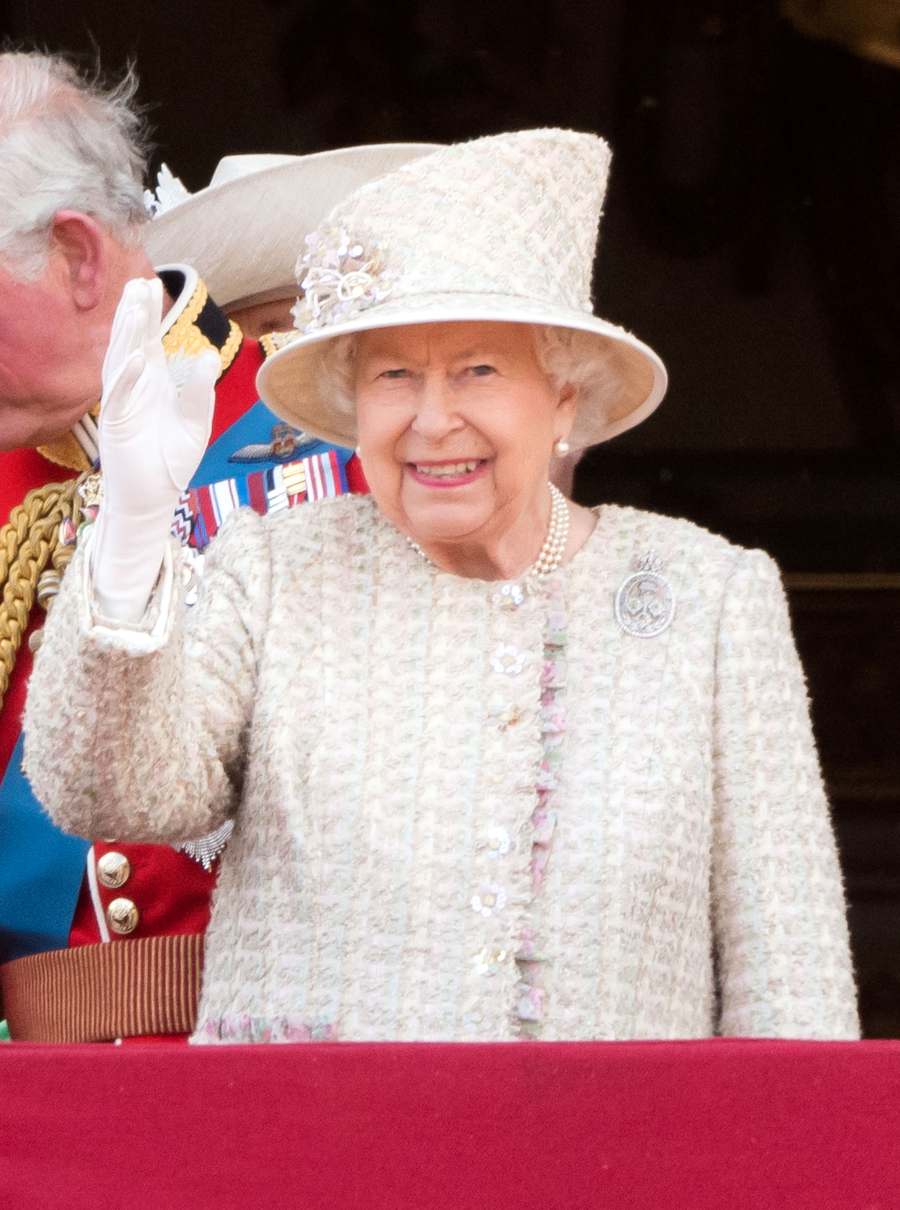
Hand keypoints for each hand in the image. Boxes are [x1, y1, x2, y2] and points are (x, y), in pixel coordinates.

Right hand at [99, 276, 218, 512]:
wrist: (154, 499)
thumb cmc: (172, 462)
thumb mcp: (195, 423)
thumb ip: (200, 390)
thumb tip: (206, 353)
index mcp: (153, 383)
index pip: (148, 340)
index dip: (147, 314)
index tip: (149, 283)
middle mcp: (134, 388)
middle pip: (131, 343)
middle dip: (133, 314)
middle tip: (137, 282)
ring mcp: (121, 404)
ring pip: (119, 362)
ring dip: (126, 336)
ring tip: (134, 309)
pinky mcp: (113, 425)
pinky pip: (117, 397)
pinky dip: (126, 378)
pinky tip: (136, 358)